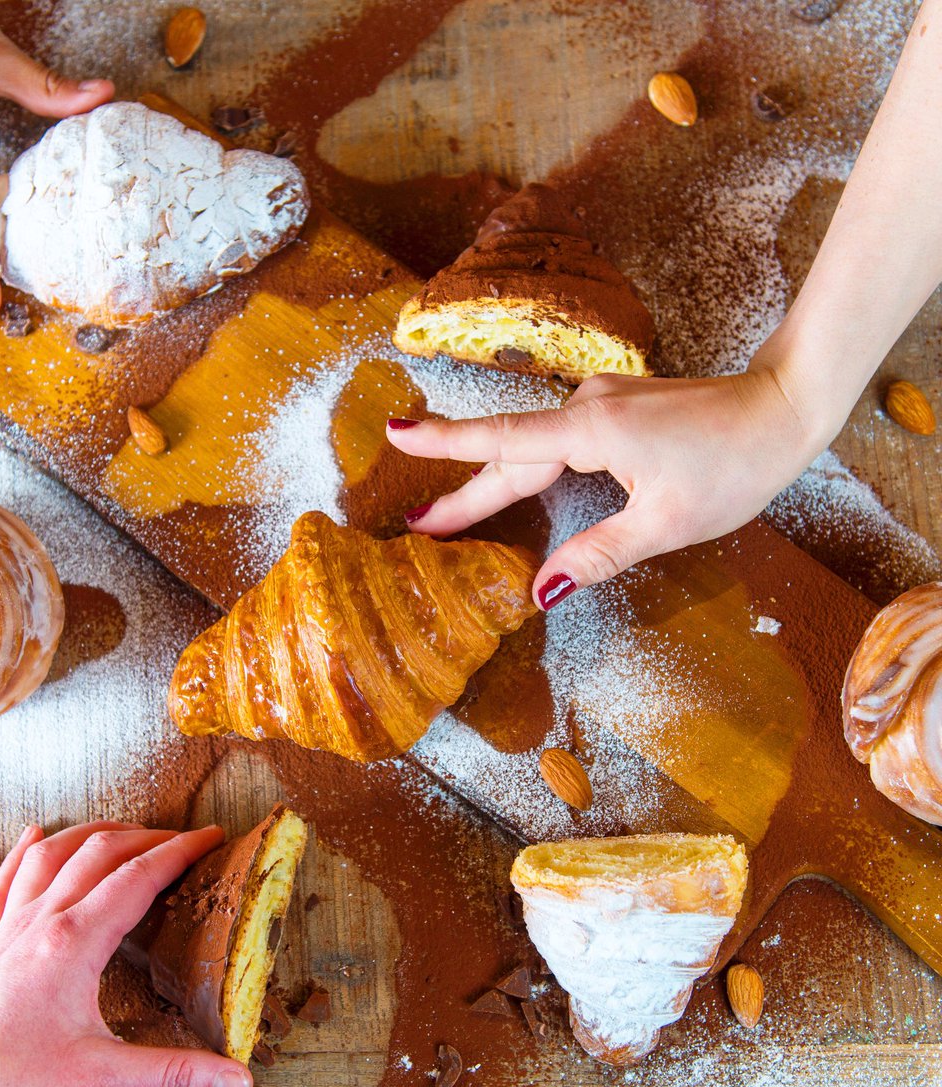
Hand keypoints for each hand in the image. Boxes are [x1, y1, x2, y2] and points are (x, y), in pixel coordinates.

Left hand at [0, 821, 251, 1086]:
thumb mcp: (100, 1080)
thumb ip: (173, 1074)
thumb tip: (239, 1079)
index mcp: (74, 942)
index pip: (139, 877)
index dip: (181, 852)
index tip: (213, 836)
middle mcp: (42, 921)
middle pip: (100, 853)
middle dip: (148, 837)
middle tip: (184, 840)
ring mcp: (10, 929)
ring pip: (53, 854)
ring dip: (94, 834)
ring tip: (126, 829)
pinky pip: (7, 881)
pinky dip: (25, 852)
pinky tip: (33, 834)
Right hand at [386, 364, 834, 608]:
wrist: (785, 407)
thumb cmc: (735, 464)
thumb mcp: (667, 523)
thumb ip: (599, 553)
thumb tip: (542, 590)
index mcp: (593, 431)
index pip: (504, 442)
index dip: (446, 443)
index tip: (396, 433)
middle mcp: (588, 406)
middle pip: (511, 454)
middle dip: (465, 491)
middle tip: (420, 523)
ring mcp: (601, 402)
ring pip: (533, 447)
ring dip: (495, 479)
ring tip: (453, 514)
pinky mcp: (616, 408)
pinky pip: (557, 440)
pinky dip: (528, 465)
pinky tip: (516, 482)